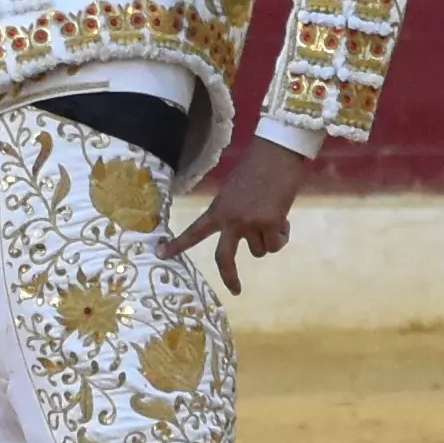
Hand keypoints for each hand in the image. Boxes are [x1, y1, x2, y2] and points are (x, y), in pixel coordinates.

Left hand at [170, 136, 304, 286]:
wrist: (277, 153)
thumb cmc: (257, 168)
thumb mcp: (234, 191)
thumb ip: (234, 213)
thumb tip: (253, 235)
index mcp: (217, 209)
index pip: (193, 232)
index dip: (176, 245)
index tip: (160, 254)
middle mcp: (230, 220)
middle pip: (224, 258)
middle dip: (230, 277)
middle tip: (236, 289)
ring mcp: (250, 223)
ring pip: (260, 251)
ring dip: (268, 239)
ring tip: (273, 216)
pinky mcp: (271, 224)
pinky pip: (277, 243)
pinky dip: (282, 235)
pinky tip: (283, 217)